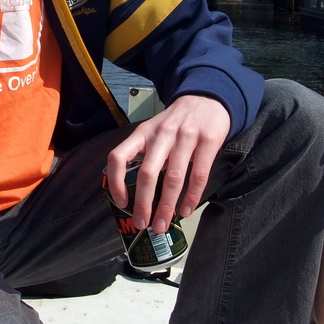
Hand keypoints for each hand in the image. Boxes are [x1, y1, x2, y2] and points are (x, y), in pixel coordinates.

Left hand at [105, 95, 230, 231]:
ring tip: (163, 224)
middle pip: (147, 173)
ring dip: (167, 205)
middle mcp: (161, 134)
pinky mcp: (208, 141)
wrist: (206, 98)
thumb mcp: (153, 131)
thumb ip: (144, 153)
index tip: (121, 202)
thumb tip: (135, 192)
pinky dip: (192, 197)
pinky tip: (186, 210)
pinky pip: (198, 174)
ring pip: (173, 177)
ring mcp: (185, 136)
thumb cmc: (176, 122)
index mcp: (142, 133)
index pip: (118, 156)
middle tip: (142, 224)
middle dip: (143, 204)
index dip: (115, 181)